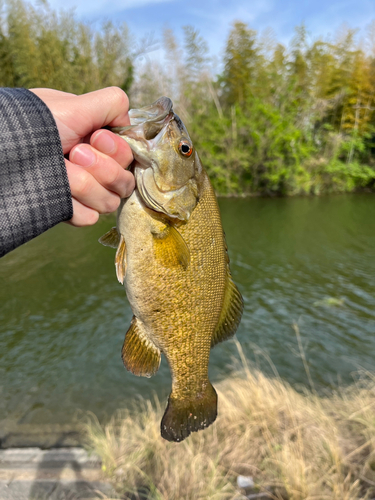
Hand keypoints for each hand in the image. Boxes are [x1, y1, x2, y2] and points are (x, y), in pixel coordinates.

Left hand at [30, 87, 134, 225]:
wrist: (4, 151)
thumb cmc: (34, 124)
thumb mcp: (73, 106)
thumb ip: (110, 104)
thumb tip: (128, 117)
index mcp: (99, 145)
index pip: (130, 157)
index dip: (116, 150)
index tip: (95, 138)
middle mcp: (95, 169)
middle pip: (125, 182)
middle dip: (101, 167)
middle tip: (73, 153)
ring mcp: (83, 193)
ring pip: (109, 201)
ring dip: (84, 185)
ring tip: (61, 171)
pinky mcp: (70, 211)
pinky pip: (89, 218)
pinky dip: (74, 206)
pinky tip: (58, 193)